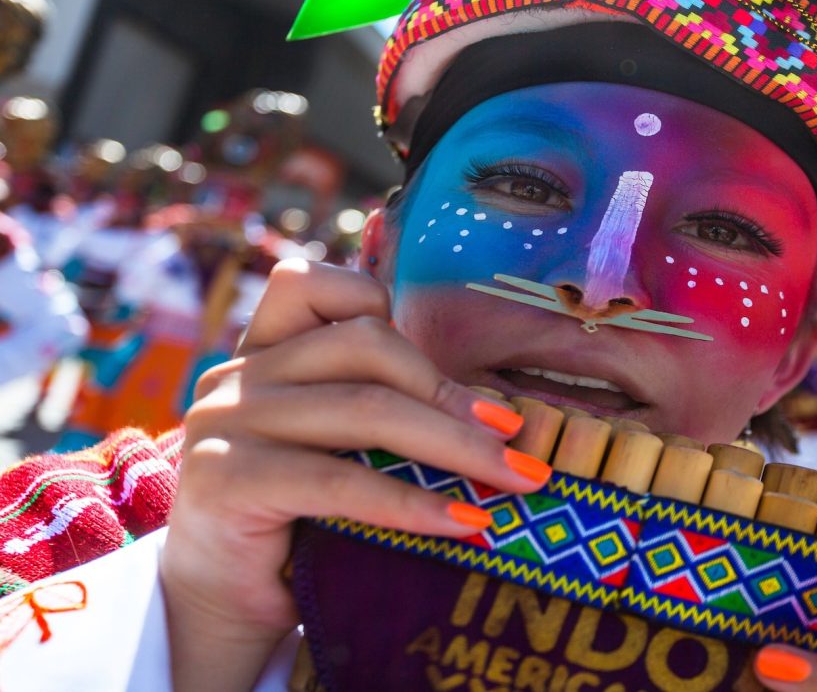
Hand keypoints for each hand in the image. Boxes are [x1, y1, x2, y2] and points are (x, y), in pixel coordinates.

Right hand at [160, 260, 550, 690]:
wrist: (223, 609)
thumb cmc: (299, 525)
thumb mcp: (340, 450)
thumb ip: (382, 408)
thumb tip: (496, 416)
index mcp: (262, 354)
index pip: (313, 285)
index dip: (384, 310)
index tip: (453, 377)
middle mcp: (237, 376)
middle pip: (365, 348)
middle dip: (451, 395)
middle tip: (516, 440)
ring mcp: (225, 422)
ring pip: (364, 408)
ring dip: (454, 447)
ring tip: (512, 480)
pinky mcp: (226, 479)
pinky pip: (340, 480)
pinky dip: (412, 503)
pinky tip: (462, 522)